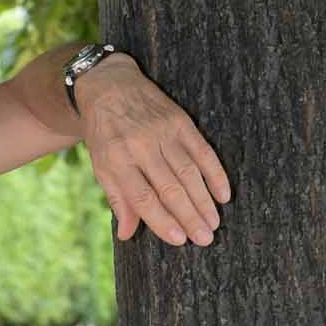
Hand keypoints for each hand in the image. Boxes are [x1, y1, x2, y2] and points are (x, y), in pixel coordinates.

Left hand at [77, 55, 230, 245]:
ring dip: (204, 200)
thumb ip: (117, 199)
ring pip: (189, 172)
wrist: (111, 86)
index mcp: (118, 160)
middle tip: (205, 239)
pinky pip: (202, 151)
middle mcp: (142, 146)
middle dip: (189, 216)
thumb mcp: (101, 166)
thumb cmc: (104, 134)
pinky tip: (223, 194)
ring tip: (214, 224)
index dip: (162, 221)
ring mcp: (163, 132)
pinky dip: (215, 173)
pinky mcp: (181, 121)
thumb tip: (127, 234)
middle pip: (170, 187)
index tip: (179, 240)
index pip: (143, 197)